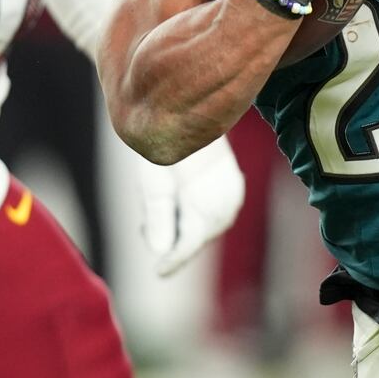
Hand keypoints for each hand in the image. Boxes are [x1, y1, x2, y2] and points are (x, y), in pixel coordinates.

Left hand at [135, 135, 245, 275]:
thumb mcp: (154, 175)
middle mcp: (225, 201)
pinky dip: (195, 216)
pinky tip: (179, 200)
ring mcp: (232, 195)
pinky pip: (213, 214)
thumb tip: (160, 250)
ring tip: (159, 206)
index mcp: (205, 200)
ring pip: (205, 227)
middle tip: (145, 226)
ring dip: (184, 227)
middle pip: (197, 237)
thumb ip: (157, 212)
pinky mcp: (233, 188)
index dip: (174, 261)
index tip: (159, 272)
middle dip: (174, 239)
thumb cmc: (165, 138)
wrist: (189, 105)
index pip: (190, 243)